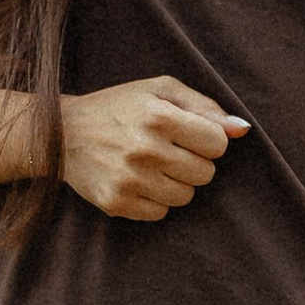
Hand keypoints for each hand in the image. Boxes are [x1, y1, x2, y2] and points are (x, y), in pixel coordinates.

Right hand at [60, 77, 247, 220]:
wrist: (62, 133)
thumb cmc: (119, 107)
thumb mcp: (159, 91)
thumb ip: (204, 106)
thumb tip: (241, 129)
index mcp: (159, 116)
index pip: (218, 144)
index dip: (208, 140)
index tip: (190, 135)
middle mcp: (145, 149)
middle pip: (205, 174)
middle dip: (194, 162)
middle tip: (170, 151)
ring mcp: (129, 179)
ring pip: (186, 197)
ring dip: (176, 183)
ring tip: (154, 166)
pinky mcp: (116, 203)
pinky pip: (161, 214)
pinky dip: (155, 200)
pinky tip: (138, 181)